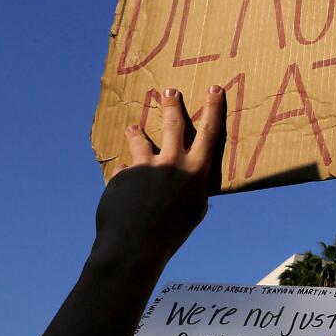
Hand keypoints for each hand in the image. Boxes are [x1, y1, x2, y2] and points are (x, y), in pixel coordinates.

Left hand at [92, 87, 225, 267]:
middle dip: (171, 105)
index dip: (213, 109)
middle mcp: (171, 162)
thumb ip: (194, 188)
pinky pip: (123, 172)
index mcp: (196, 172)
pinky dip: (124, 179)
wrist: (134, 246)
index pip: (209, 132)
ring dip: (136, 133)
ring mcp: (145, 166)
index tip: (214, 89)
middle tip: (168, 91)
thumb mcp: (194, 211)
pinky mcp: (122, 175)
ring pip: (140, 139)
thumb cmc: (171, 234)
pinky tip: (123, 194)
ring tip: (132, 128)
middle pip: (173, 124)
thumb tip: (192, 179)